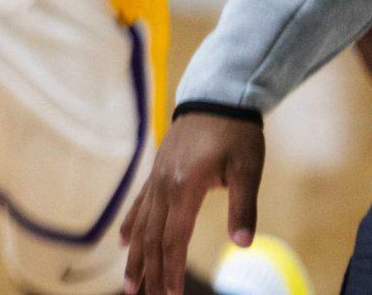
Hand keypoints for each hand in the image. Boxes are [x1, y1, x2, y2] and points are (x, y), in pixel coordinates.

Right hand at [121, 111, 263, 293]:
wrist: (216, 95)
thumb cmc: (236, 133)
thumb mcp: (247, 170)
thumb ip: (243, 207)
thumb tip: (243, 244)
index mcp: (184, 187)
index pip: (173, 237)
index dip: (171, 267)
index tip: (170, 294)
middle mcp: (164, 185)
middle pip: (152, 236)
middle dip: (148, 270)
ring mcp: (157, 178)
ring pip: (142, 224)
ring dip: (136, 255)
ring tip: (130, 282)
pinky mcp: (158, 171)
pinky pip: (140, 204)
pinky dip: (131, 225)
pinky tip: (124, 241)